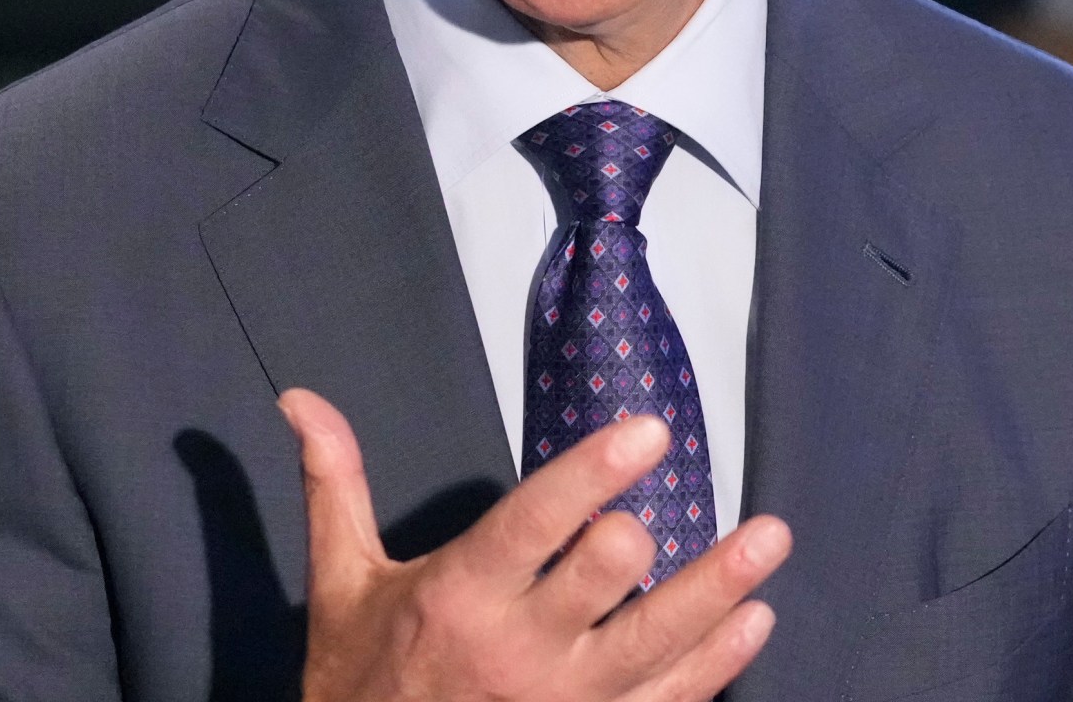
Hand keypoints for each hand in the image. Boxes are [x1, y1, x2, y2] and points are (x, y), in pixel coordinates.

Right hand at [279, 388, 791, 701]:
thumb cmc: (360, 680)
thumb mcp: (341, 582)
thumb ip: (336, 484)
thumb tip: (301, 398)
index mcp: (458, 595)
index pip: (533, 522)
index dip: (592, 472)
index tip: (648, 431)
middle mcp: (516, 651)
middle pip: (603, 581)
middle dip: (650, 538)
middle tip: (700, 493)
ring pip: (657, 642)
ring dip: (719, 590)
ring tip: (771, 540)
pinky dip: (718, 662)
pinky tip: (753, 621)